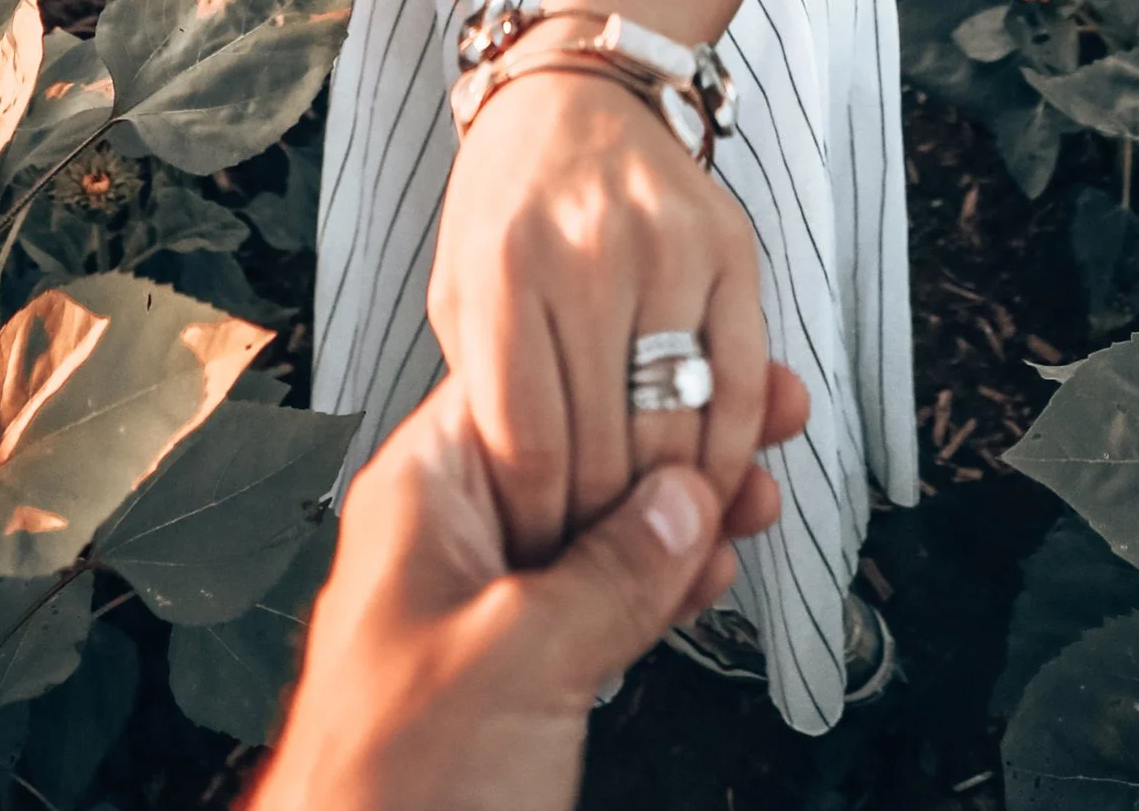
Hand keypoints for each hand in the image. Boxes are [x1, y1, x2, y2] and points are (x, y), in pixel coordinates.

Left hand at [249, 363, 809, 810]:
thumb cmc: (384, 789)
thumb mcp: (515, 659)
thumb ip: (606, 570)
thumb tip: (680, 502)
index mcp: (426, 499)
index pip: (534, 388)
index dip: (626, 372)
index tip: (705, 369)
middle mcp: (455, 541)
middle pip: (581, 454)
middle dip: (674, 444)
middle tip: (755, 426)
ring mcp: (490, 606)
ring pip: (602, 531)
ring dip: (683, 516)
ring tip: (753, 496)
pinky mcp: (521, 671)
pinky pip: (602, 601)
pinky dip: (661, 585)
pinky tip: (709, 570)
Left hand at [426, 56, 768, 561]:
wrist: (576, 92)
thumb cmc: (507, 203)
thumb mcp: (459, 290)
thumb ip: (485, 394)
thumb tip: (527, 517)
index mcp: (503, 270)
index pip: (529, 444)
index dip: (540, 524)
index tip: (542, 557)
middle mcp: (586, 253)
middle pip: (608, 447)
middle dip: (603, 528)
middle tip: (599, 560)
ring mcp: (667, 245)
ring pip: (682, 426)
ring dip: (670, 503)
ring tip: (651, 535)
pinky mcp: (732, 245)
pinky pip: (743, 381)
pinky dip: (733, 451)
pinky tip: (710, 482)